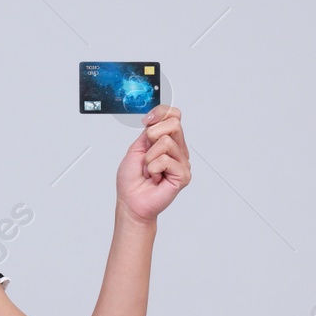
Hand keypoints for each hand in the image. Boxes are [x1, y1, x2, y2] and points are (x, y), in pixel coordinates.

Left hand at [116, 105, 189, 223]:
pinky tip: (155, 178)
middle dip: (153, 135)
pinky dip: (153, 169)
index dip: (160, 112)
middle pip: (174, 123)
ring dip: (150, 157)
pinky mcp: (183, 174)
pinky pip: (166, 160)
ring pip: (166, 142)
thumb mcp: (136, 149)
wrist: (131, 202)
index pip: (173, 115)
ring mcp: (182, 162)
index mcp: (167, 141)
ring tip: (149, 171)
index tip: (147, 121)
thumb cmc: (132, 181)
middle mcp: (177, 150)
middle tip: (146, 154)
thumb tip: (156, 118)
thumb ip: (148, 132)